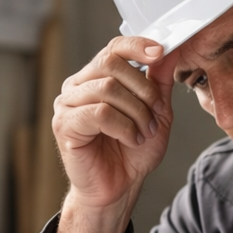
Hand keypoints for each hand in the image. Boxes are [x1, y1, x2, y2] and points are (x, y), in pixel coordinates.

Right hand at [50, 37, 175, 232]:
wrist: (119, 187)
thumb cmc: (131, 152)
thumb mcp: (156, 112)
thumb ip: (159, 81)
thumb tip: (168, 50)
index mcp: (97, 78)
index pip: (113, 48)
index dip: (137, 46)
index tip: (159, 52)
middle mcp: (78, 86)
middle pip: (111, 64)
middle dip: (143, 89)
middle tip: (154, 114)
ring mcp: (67, 104)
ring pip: (108, 89)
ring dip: (136, 112)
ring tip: (143, 132)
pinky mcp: (64, 125)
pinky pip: (99, 113)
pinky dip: (123, 127)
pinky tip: (129, 139)